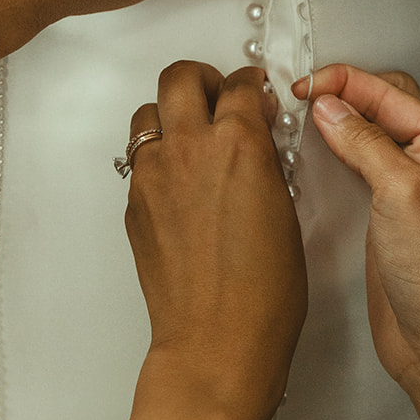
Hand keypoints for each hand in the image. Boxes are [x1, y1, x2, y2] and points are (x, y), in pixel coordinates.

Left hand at [124, 62, 306, 419]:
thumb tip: (257, 135)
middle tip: (218, 99)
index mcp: (238, 144)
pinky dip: (159, 159)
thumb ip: (265, 160)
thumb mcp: (285, 210)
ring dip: (170, 116)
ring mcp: (153, 175)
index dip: (251, 84)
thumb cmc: (264, 291)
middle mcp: (189, 148)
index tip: (255, 91)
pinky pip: (140, 160)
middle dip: (201, 79)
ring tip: (193, 140)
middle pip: (179, 77)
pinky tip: (182, 186)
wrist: (216, 342)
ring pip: (148, 114)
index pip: (240, 85)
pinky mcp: (133, 204)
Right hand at [298, 65, 419, 396]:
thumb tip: (331, 107)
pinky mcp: (387, 219)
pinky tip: (314, 153)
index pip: (392, 93)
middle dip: (340, 95)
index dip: (346, 82)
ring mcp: (410, 192)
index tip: (306, 84)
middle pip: (381, 108)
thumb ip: (366, 144)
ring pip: (367, 138)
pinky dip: (333, 154)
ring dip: (335, 122)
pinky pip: (358, 170)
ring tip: (299, 115)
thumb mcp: (405, 195)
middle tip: (299, 95)